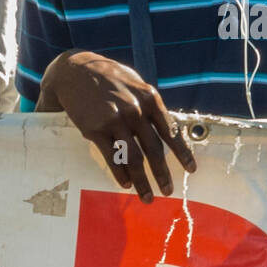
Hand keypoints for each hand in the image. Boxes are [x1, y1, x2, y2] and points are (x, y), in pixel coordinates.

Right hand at [39, 50, 195, 201]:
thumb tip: (167, 130)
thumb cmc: (109, 78)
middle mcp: (135, 110)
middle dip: (162, 173)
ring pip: (133, 158)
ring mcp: (115, 120)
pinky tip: (125, 184)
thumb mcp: (136, 84)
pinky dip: (120, 174)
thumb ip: (150, 106)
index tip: (191, 169)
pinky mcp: (95, 130)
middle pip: (153, 149)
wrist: (75, 70)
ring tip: (147, 197)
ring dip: (142, 181)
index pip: (171, 131)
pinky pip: (112, 158)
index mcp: (150, 98)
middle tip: (168, 191)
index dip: (182, 152)